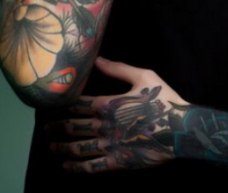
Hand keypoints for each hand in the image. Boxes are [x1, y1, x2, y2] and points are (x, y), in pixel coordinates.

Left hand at [46, 57, 189, 172]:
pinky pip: (91, 167)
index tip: (50, 105)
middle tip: (45, 128)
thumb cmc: (164, 100)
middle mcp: (104, 126)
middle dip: (55, 127)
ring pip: (77, 147)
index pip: (76, 104)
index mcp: (109, 104)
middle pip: (72, 126)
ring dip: (60, 147)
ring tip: (51, 146)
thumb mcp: (145, 77)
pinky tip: (66, 166)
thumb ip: (119, 69)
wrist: (181, 130)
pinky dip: (75, 167)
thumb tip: (97, 59)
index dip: (60, 105)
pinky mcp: (118, 162)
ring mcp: (110, 145)